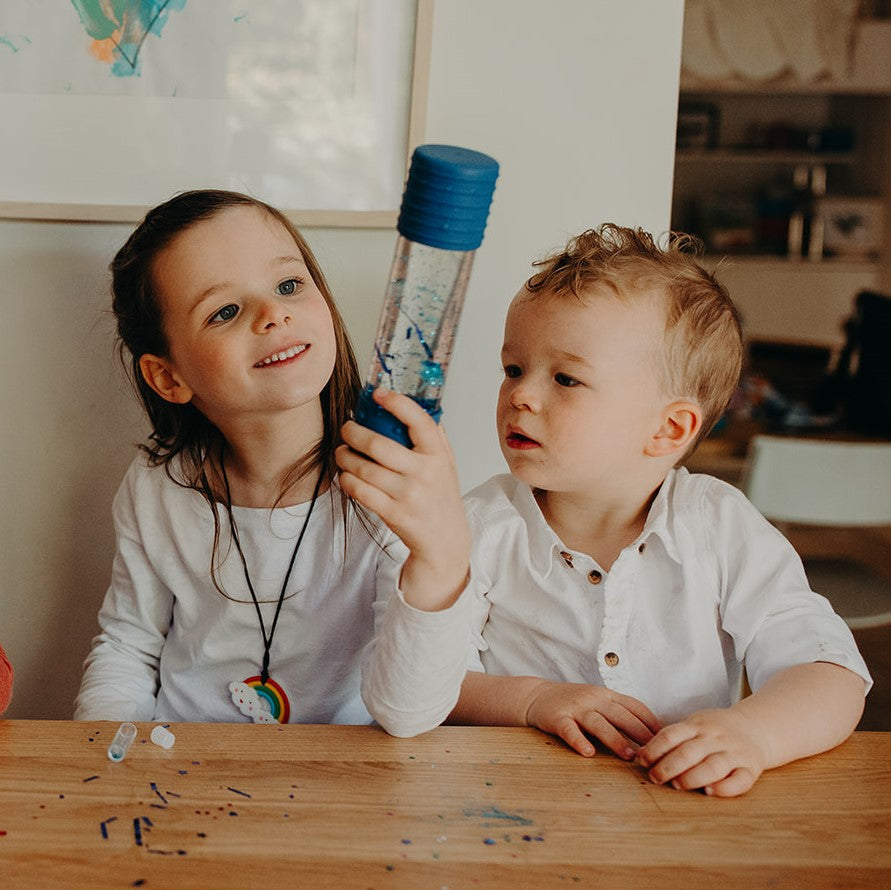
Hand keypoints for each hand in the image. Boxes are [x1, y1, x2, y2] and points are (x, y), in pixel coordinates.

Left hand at [336, 387, 469, 610]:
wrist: (445, 539)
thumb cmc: (441, 495)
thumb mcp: (447, 463)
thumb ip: (434, 435)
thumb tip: (413, 405)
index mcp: (438, 455)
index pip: (419, 421)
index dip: (397, 404)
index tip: (378, 394)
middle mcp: (424, 473)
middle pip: (378, 445)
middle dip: (354, 433)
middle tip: (347, 428)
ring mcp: (407, 495)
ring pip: (364, 469)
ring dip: (345, 457)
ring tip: (342, 452)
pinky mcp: (393, 513)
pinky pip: (360, 492)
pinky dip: (347, 480)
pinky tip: (346, 474)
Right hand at [525, 681, 660, 759]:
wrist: (536, 696)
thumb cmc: (573, 704)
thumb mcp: (597, 702)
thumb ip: (618, 714)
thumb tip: (650, 736)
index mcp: (606, 695)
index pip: (634, 705)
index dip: (651, 721)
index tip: (667, 739)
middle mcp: (593, 698)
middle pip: (620, 715)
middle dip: (639, 732)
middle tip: (655, 751)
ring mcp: (575, 707)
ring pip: (599, 723)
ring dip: (616, 739)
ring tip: (630, 755)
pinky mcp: (557, 718)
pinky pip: (569, 730)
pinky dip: (579, 741)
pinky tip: (588, 753)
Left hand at [634, 707, 769, 796]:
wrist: (756, 728)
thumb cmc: (715, 731)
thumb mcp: (694, 725)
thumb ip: (672, 738)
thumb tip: (642, 754)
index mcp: (698, 725)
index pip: (671, 735)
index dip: (654, 749)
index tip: (641, 760)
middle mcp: (716, 738)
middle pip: (689, 752)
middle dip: (668, 766)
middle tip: (654, 777)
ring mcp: (734, 753)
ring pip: (713, 766)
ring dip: (692, 777)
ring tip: (677, 785)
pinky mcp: (751, 769)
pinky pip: (740, 780)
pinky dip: (725, 787)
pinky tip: (710, 792)